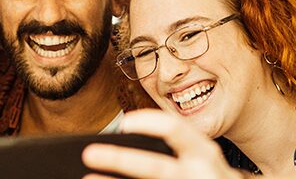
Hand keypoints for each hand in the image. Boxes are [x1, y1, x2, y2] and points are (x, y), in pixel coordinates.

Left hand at [81, 110, 242, 178]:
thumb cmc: (207, 173)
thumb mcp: (200, 156)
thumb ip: (173, 148)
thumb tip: (120, 141)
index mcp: (202, 151)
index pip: (174, 128)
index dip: (147, 122)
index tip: (123, 124)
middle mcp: (200, 172)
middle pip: (155, 167)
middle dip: (119, 159)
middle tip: (88, 153)